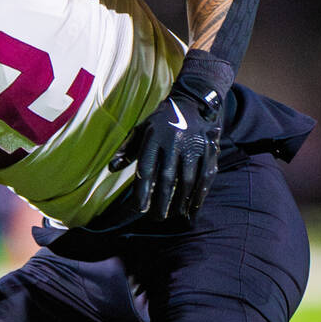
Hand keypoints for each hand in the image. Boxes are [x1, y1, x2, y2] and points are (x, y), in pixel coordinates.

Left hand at [109, 83, 222, 219]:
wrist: (190, 103)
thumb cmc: (160, 123)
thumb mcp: (140, 131)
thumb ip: (127, 150)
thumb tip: (111, 167)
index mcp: (153, 138)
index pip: (146, 168)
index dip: (143, 189)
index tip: (140, 207)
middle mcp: (173, 142)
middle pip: (167, 178)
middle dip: (162, 200)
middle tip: (157, 218)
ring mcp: (193, 146)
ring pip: (187, 179)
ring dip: (181, 200)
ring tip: (174, 214)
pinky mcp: (209, 149)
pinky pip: (205, 176)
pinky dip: (200, 193)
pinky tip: (194, 207)